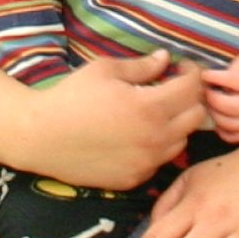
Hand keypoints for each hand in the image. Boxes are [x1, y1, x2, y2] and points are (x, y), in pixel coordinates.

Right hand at [20, 50, 207, 190]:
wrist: (41, 137)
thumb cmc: (72, 97)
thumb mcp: (106, 70)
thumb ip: (142, 66)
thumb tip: (165, 58)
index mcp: (150, 107)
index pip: (193, 88)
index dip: (193, 72)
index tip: (181, 67)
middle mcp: (154, 138)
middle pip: (196, 117)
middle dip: (190, 98)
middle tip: (173, 87)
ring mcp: (146, 162)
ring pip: (182, 141)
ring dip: (177, 123)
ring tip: (156, 111)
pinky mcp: (134, 179)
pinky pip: (160, 160)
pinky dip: (158, 145)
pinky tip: (139, 134)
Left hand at [205, 36, 238, 143]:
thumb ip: (230, 72)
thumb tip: (211, 84)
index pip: (232, 81)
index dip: (214, 77)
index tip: (204, 74)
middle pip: (230, 107)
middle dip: (213, 99)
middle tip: (207, 91)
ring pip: (232, 124)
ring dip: (216, 115)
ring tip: (211, 104)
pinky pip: (237, 137)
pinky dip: (224, 132)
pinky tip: (218, 121)